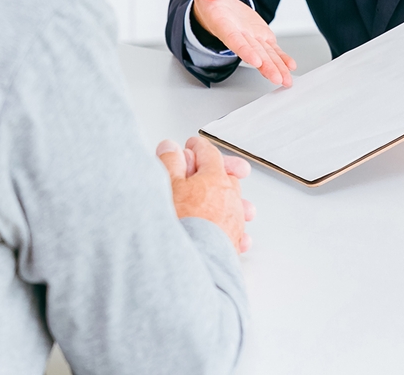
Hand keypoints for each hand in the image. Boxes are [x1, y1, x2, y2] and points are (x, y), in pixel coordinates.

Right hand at [156, 136, 253, 252]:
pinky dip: (229, 224)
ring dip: (224, 197)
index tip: (191, 146)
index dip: (197, 147)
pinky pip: (235, 227)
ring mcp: (234, 219)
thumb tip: (171, 147)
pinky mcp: (234, 240)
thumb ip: (170, 161)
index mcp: (215, 178)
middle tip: (201, 168)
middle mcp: (230, 196)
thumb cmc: (181, 222)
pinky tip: (221, 226)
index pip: (209, 153)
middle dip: (213, 170)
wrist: (194, 258)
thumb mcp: (168, 184)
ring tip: (213, 198)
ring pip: (234, 201)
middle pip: (225, 176)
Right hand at [188, 0, 295, 86]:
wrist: (216, 3)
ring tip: (286, 80)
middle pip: (253, 53)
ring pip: (265, 54)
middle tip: (277, 78)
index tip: (255, 61)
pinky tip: (290, 67)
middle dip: (266, 67)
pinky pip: (272, 49)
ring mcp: (250, 37)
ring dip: (276, 68)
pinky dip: (281, 58)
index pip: (233, 39)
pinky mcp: (260, 36)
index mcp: (222, 23)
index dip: (244, 50)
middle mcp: (237, 34)